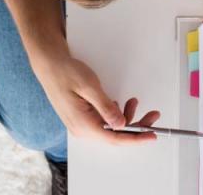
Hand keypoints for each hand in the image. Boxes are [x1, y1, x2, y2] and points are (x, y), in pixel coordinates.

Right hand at [35, 56, 159, 144]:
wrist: (49, 65)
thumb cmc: (66, 73)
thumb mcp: (90, 87)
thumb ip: (106, 108)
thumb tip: (121, 124)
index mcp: (83, 124)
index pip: (115, 138)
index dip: (136, 138)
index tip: (152, 135)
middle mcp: (81, 129)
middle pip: (115, 135)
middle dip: (136, 126)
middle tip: (153, 115)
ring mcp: (81, 125)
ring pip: (110, 128)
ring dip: (125, 117)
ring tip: (133, 101)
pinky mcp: (82, 118)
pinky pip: (103, 122)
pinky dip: (115, 114)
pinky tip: (118, 103)